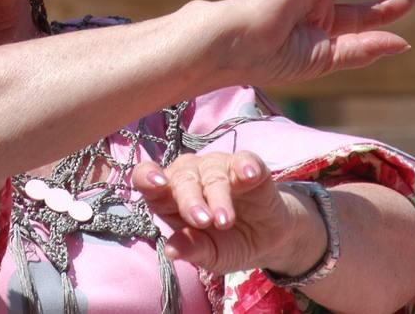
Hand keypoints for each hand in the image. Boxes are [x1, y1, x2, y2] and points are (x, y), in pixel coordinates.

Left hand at [131, 152, 324, 275]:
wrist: (267, 240)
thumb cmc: (227, 243)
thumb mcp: (210, 254)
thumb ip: (192, 250)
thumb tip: (171, 250)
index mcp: (170, 196)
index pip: (148, 178)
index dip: (147, 177)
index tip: (155, 184)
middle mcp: (191, 175)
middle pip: (182, 178)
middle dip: (190, 200)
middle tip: (203, 222)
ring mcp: (219, 167)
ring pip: (212, 173)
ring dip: (218, 196)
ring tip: (224, 220)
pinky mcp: (248, 166)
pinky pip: (243, 159)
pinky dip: (245, 165)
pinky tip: (248, 175)